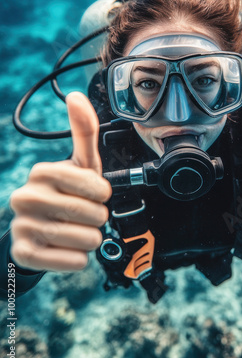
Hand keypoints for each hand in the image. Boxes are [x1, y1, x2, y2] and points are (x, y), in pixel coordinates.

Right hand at [9, 92, 111, 271]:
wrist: (37, 231)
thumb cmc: (66, 193)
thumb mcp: (79, 164)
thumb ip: (83, 131)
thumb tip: (76, 95)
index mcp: (42, 172)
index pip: (96, 187)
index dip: (101, 194)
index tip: (93, 195)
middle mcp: (26, 197)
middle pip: (94, 215)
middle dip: (97, 218)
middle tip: (83, 215)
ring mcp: (23, 226)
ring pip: (87, 239)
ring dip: (90, 238)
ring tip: (76, 231)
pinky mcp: (24, 254)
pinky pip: (73, 262)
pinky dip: (79, 259)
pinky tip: (67, 249)